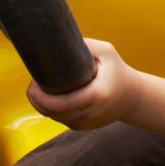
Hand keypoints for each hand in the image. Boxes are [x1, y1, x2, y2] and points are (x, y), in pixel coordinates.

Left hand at [26, 39, 164, 134]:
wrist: (133, 97)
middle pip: (56, 113)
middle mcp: (92, 113)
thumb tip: (60, 38)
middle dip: (38, 101)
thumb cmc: (118, 71)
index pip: (64, 103)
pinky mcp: (84, 127)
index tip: (32, 86)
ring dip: (42, 107)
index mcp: (97, 95)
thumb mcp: (106, 51)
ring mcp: (87, 123)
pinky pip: (62, 121)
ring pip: (56, 119)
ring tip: (36, 91)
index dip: (43, 99)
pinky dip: (52, 112)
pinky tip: (45, 100)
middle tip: (31, 86)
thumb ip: (86, 45)